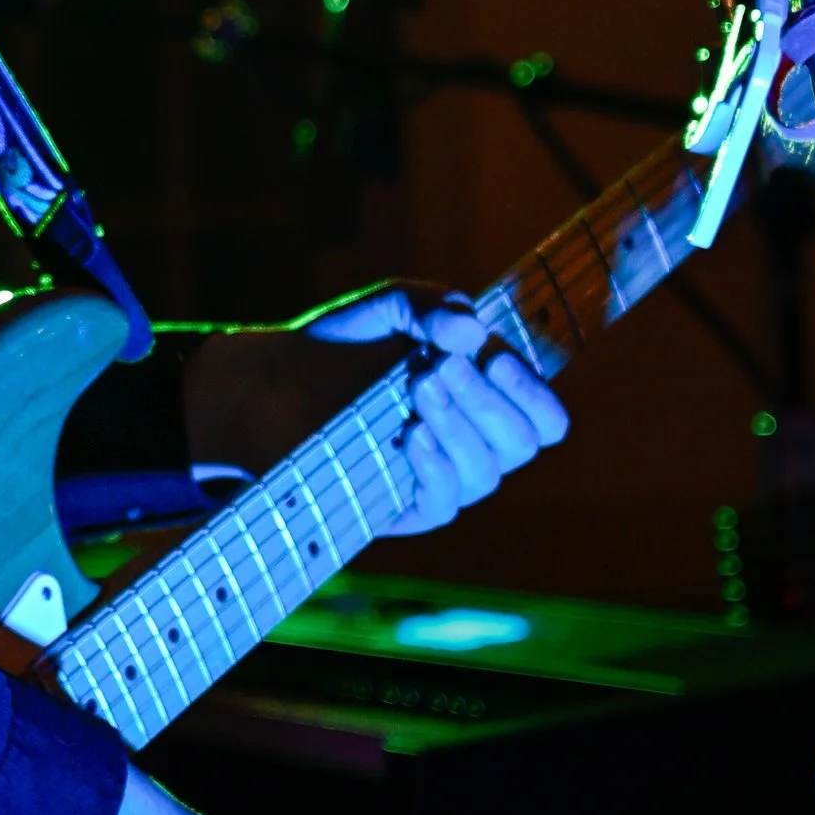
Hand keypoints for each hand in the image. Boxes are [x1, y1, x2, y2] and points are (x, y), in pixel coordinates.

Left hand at [186, 294, 568, 534]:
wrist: (270, 383)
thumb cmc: (341, 345)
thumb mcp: (387, 308)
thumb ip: (429, 306)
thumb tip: (471, 328)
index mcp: (487, 399)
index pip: (544, 415)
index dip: (531, 391)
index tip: (491, 357)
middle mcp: (474, 443)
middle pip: (523, 443)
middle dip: (487, 401)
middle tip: (439, 367)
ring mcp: (441, 478)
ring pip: (488, 473)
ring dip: (460, 427)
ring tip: (419, 388)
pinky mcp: (404, 508)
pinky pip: (445, 504)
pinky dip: (436, 468)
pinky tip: (411, 436)